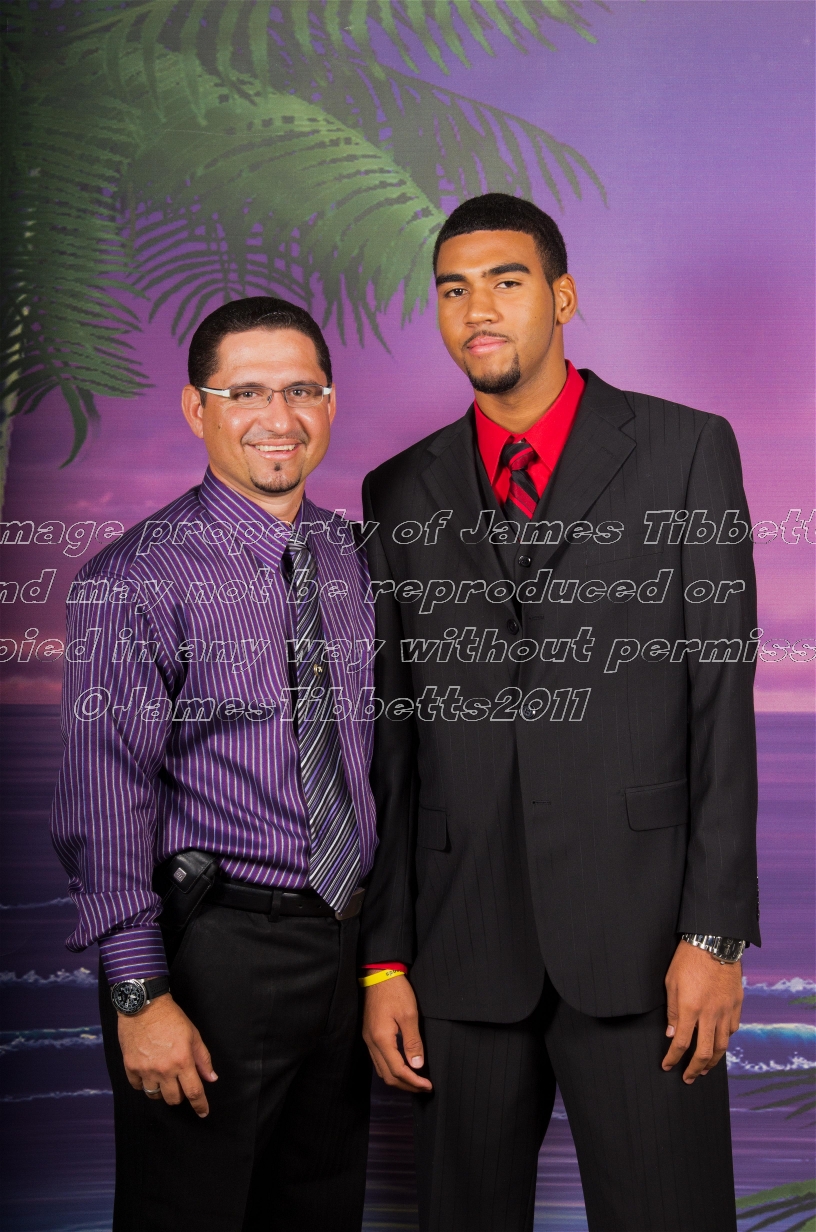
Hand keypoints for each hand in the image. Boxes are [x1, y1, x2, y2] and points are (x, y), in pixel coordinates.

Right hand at [117, 992, 217, 1116]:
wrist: (144, 1005)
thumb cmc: (171, 1017)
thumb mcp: (193, 1034)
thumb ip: (203, 1059)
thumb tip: (211, 1078)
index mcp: (182, 1061)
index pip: (194, 1092)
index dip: (200, 1105)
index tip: (203, 1113)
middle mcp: (164, 1069)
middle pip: (173, 1099)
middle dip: (180, 1094)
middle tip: (180, 1083)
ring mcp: (146, 1070)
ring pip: (155, 1096)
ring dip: (162, 1091)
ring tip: (164, 1078)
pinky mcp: (130, 1067)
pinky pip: (138, 1086)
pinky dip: (144, 1084)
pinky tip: (148, 1073)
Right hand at [363, 976, 432, 1092]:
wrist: (379, 974)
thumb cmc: (396, 991)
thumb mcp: (409, 1014)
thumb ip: (413, 1042)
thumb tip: (417, 1065)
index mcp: (381, 1039)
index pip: (398, 1071)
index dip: (413, 1082)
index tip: (428, 1086)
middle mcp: (372, 1043)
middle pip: (387, 1075)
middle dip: (406, 1085)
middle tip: (424, 1087)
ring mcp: (368, 1040)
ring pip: (382, 1070)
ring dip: (399, 1079)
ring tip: (415, 1081)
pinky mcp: (369, 1035)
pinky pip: (379, 1061)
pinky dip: (392, 1069)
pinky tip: (403, 1067)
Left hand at [662, 939, 742, 1083]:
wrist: (714, 942)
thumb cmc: (688, 959)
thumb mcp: (671, 983)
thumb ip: (672, 1010)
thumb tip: (672, 1034)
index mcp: (690, 1008)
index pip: (681, 1043)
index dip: (673, 1058)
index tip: (667, 1066)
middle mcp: (710, 1014)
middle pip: (705, 1052)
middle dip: (694, 1069)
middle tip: (688, 1078)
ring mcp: (725, 1010)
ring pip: (722, 1045)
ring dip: (713, 1061)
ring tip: (704, 1069)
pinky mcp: (736, 1005)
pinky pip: (732, 1030)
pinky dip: (724, 1041)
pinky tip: (718, 1044)